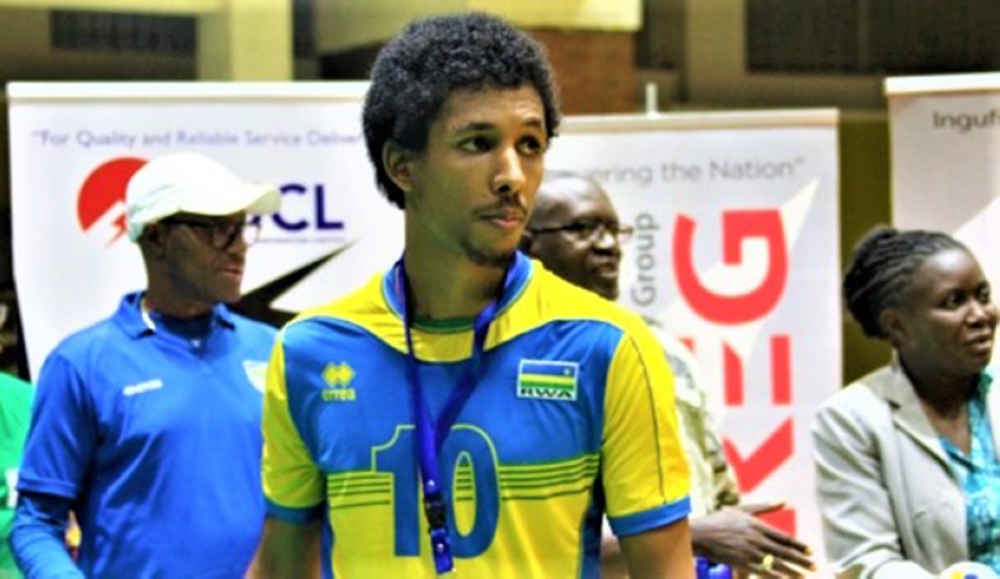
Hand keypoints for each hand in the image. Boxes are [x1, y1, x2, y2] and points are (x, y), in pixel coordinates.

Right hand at [691, 502, 813, 577]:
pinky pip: (762, 571)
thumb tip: (784, 501)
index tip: (810, 551)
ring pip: (776, 564)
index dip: (798, 545)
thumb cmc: (721, 519)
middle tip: (813, 566)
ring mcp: (749, 552)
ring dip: (792, 570)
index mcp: (758, 526)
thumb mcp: (743, 509)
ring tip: (803, 575)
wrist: (702, 534)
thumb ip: (764, 507)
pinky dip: (774, 575)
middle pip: (783, 552)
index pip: (783, 538)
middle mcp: (756, 540)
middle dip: (800, 560)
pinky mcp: (742, 563)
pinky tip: (783, 578)